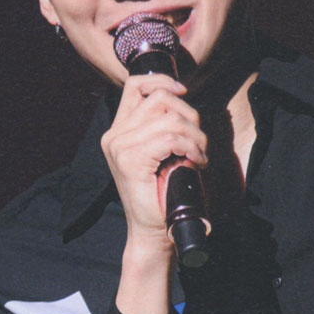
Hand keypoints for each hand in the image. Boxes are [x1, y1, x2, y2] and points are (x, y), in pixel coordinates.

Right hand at [100, 73, 207, 247]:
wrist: (154, 232)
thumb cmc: (164, 195)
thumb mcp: (164, 153)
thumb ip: (165, 126)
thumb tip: (184, 99)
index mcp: (119, 130)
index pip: (136, 85)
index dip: (164, 81)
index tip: (184, 92)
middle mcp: (114, 135)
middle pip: (160, 98)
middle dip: (189, 115)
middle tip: (199, 143)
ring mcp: (119, 147)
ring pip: (169, 118)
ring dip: (195, 135)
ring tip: (199, 156)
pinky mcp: (130, 160)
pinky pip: (170, 138)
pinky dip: (191, 147)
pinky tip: (196, 162)